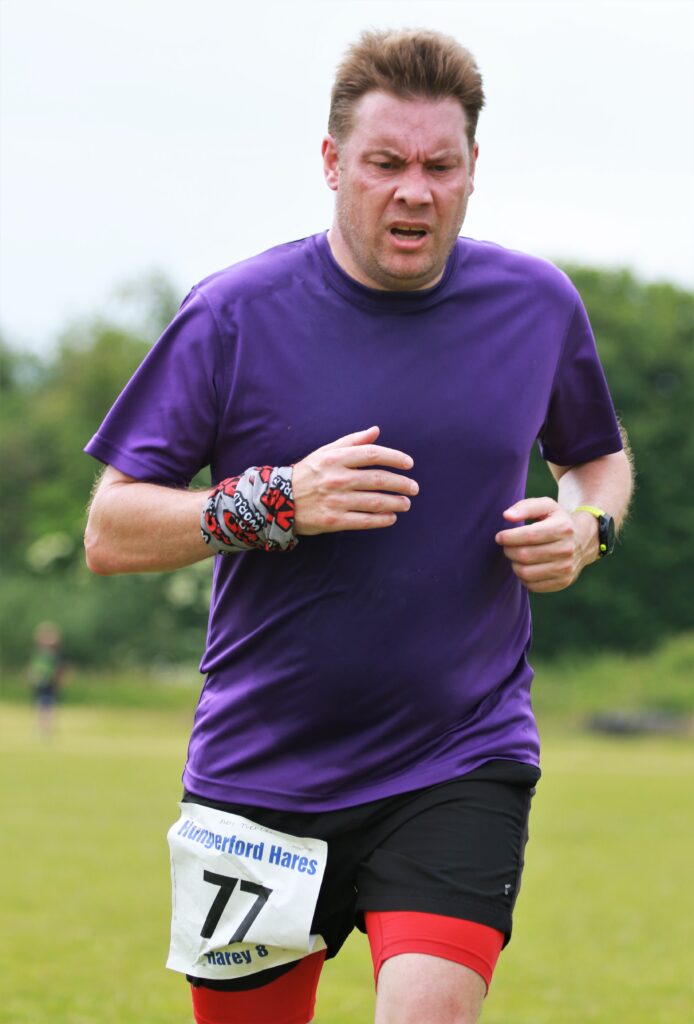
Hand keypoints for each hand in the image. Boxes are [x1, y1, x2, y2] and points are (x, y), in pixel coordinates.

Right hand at [292, 426, 418, 534]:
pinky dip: (382, 520)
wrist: (279, 501)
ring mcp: (336, 500)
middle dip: (401, 484)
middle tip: (414, 488)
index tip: (409, 464)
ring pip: (375, 501)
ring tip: (406, 503)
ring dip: (396, 502)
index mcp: (335, 458)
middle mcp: (337, 478)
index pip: (373, 454)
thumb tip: (376, 431)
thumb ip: (352, 441)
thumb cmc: (307, 474)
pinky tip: (391, 518)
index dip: (395, 457)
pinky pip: (364, 520)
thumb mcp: (325, 452)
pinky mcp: (333, 520)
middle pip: (379, 479)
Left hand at [494, 497, 597, 592]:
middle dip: (509, 550)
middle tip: (507, 546)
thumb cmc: (557, 520)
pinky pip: (532, 585)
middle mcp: (567, 549)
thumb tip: (507, 516)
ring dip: (514, 564)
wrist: (583, 539)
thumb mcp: (546, 506)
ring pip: (526, 572)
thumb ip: (525, 507)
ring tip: (515, 556)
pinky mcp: (563, 582)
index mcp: (563, 528)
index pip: (528, 536)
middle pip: (524, 555)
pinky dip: (522, 577)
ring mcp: (566, 568)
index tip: (500, 536)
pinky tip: (525, 566)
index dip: (508, 537)